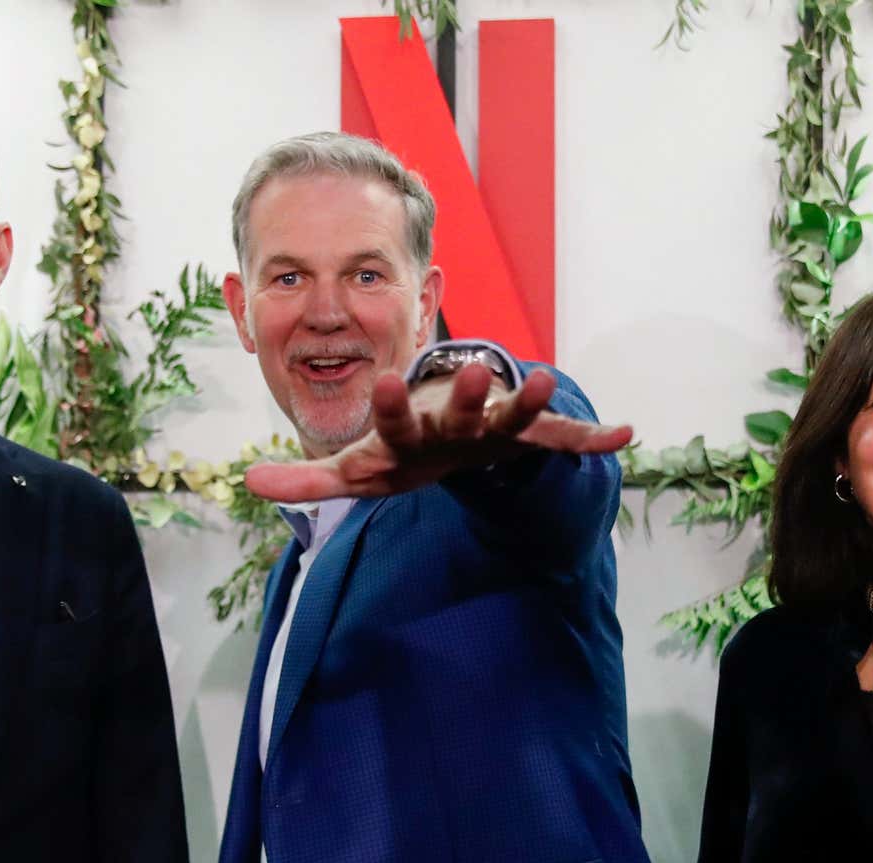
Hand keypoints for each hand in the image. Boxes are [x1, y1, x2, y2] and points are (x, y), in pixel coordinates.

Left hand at [244, 364, 631, 501]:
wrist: (458, 430)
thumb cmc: (404, 451)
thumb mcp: (357, 471)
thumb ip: (306, 481)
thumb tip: (246, 481)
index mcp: (409, 431)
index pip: (394, 418)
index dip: (390, 403)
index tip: (384, 375)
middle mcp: (453, 422)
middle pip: (459, 411)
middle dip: (468, 396)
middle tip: (476, 372)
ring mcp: (494, 427)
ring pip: (513, 415)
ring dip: (530, 400)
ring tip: (549, 377)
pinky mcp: (528, 437)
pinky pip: (562, 440)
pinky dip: (594, 438)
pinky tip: (627, 435)